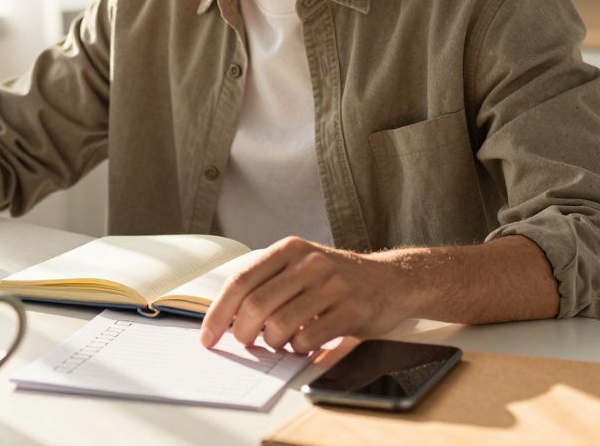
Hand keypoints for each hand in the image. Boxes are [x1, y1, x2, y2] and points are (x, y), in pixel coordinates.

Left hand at [199, 236, 410, 352]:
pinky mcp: (351, 310)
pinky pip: (309, 339)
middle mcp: (309, 262)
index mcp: (289, 249)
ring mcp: (332, 285)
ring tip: (280, 342)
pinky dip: (298, 349)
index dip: (219, 312)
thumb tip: (227, 317)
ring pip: (280, 324)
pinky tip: (303, 344)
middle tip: (246, 342)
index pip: (241, 281)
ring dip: (273, 342)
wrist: (392, 281)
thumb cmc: (336, 279)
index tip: (208, 337)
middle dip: (243, 333)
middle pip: (256, 305)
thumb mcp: (300, 267)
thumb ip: (268, 283)